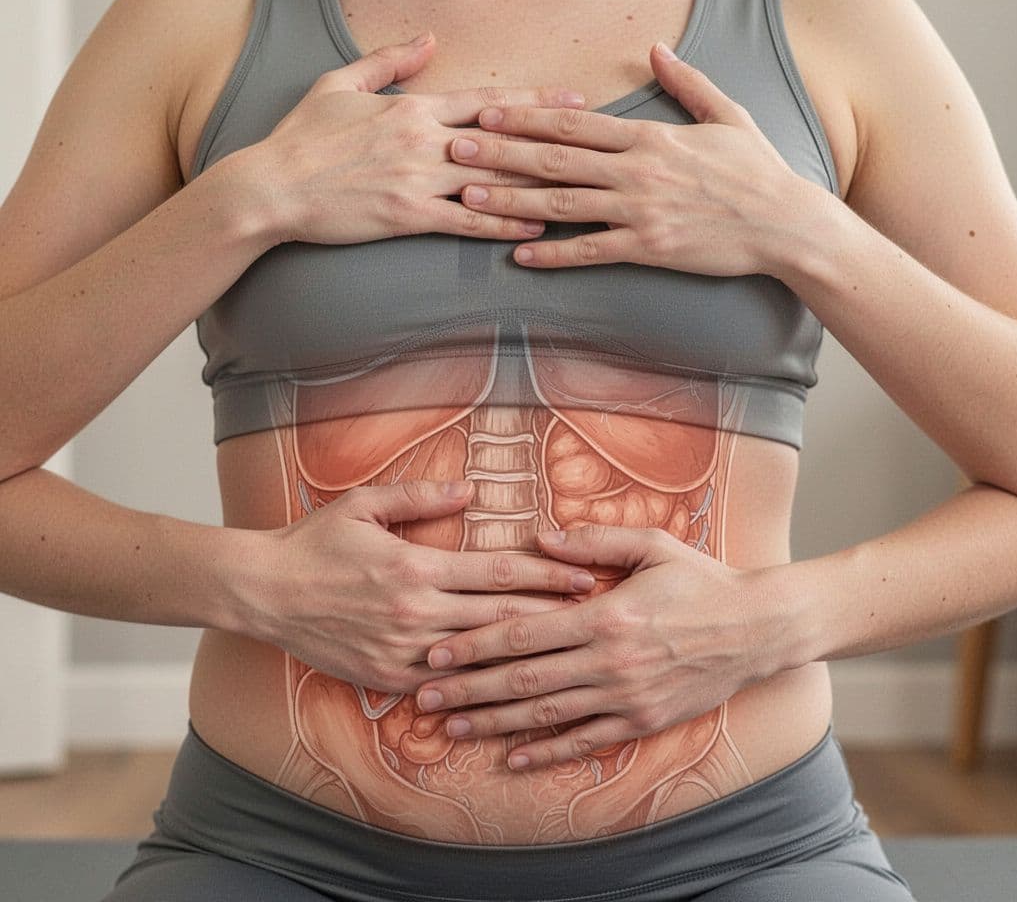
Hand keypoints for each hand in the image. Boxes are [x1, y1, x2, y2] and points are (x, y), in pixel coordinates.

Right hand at [228, 479, 594, 693]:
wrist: (263, 592)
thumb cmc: (316, 542)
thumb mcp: (364, 504)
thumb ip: (421, 495)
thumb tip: (470, 490)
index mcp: (416, 566)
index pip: (499, 572)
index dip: (547, 575)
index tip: (583, 575)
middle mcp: (415, 613)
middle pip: (501, 617)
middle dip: (553, 615)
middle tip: (595, 615)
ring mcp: (401, 651)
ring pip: (480, 657)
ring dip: (524, 653)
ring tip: (567, 652)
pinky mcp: (385, 678)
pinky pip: (444, 683)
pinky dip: (479, 682)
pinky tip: (509, 684)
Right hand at [238, 31, 588, 246]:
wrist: (271, 187)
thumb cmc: (302, 137)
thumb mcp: (340, 83)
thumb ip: (389, 62)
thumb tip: (428, 38)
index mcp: (412, 108)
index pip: (485, 102)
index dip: (533, 101)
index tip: (570, 101)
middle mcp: (423, 141)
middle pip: (502, 140)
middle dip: (552, 140)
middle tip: (595, 142)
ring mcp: (418, 179)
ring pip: (491, 180)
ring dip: (536, 186)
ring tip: (578, 188)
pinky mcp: (407, 216)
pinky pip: (465, 221)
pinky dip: (501, 224)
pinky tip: (532, 229)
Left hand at [414, 523, 789, 770]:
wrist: (758, 628)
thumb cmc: (701, 581)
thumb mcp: (652, 545)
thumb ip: (595, 539)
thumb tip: (540, 535)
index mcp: (605, 614)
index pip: (524, 632)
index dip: (475, 644)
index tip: (436, 652)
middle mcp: (610, 661)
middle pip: (523, 679)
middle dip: (468, 689)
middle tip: (424, 697)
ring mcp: (626, 697)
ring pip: (547, 715)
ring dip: (494, 724)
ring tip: (452, 728)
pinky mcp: (643, 721)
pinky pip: (586, 741)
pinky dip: (547, 752)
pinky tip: (513, 757)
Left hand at [448, 42, 820, 278]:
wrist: (785, 223)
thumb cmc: (757, 170)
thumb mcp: (727, 114)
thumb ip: (686, 82)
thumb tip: (656, 49)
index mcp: (649, 136)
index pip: (574, 124)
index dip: (525, 118)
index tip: (486, 113)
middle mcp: (637, 170)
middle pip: (555, 159)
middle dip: (501, 154)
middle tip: (457, 150)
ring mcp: (640, 211)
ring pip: (563, 205)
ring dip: (512, 202)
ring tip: (470, 199)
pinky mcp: (649, 248)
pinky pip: (591, 251)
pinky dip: (554, 254)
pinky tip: (520, 256)